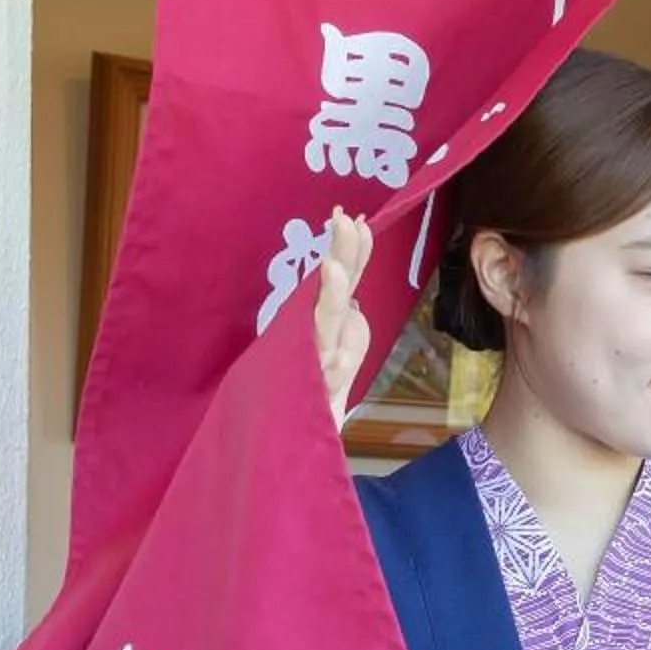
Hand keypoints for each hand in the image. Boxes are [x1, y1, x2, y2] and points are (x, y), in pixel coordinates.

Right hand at [314, 207, 374, 426]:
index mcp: (327, 319)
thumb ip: (343, 297)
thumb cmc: (321, 379)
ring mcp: (313, 361)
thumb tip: (351, 252)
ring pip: (322, 326)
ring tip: (333, 268)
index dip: (351, 248)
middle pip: (331, 290)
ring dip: (328, 296)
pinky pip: (324, 376)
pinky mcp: (315, 390)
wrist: (294, 432)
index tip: (355, 217)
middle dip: (340, 256)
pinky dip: (331, 367)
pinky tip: (339, 356)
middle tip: (342, 223)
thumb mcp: (343, 335)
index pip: (344, 278)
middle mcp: (318, 334)